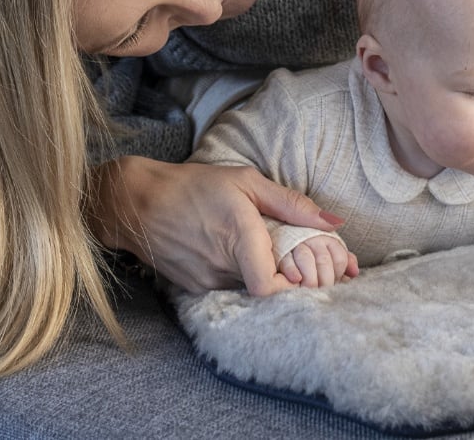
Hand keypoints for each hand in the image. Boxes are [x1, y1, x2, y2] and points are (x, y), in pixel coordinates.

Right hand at [89, 156, 343, 295]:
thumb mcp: (246, 182)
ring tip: (261, 249)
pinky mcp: (194, 288)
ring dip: (262, 275)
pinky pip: (228, 288)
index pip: (272, 288)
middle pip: (267, 290)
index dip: (295, 286)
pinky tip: (233, 253)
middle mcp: (222, 268)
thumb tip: (335, 223)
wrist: (138, 202)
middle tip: (294, 257)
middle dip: (286, 277)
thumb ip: (292, 204)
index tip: (305, 270)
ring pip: (248, 289)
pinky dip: (239, 275)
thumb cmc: (195, 186)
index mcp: (239, 240)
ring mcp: (206, 282)